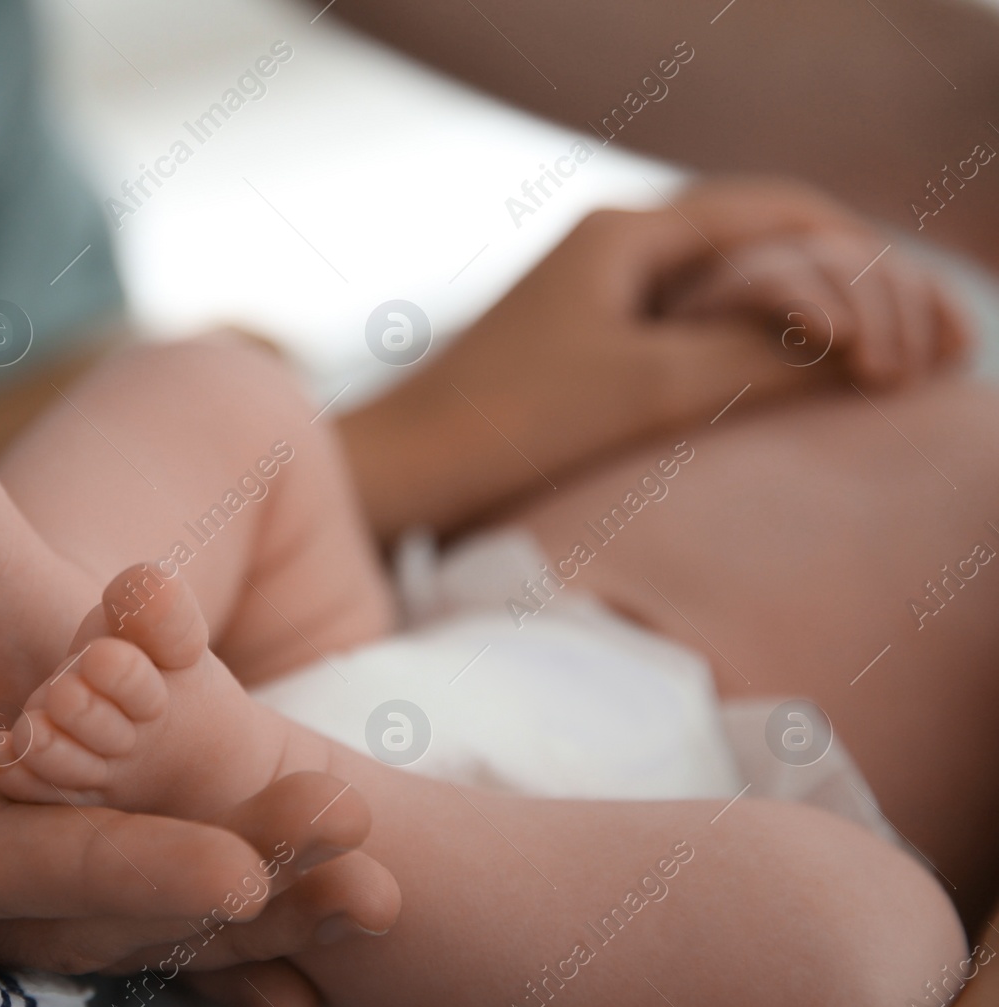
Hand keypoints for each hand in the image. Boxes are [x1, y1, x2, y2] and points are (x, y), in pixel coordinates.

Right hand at [0, 771, 401, 1006]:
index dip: (120, 870)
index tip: (244, 871)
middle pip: (83, 890)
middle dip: (229, 891)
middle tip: (368, 879)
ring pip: (113, 866)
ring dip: (245, 879)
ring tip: (370, 875)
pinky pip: (101, 816)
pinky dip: (195, 837)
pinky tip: (292, 874)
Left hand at [342, 177, 938, 536]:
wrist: (403, 471)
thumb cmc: (505, 424)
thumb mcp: (644, 388)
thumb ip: (753, 357)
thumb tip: (854, 346)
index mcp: (627, 234)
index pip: (777, 212)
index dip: (862, 258)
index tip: (917, 320)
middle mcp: (618, 248)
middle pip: (766, 243)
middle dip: (852, 289)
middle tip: (927, 354)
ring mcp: (605, 295)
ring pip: (737, 290)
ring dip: (810, 324)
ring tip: (883, 377)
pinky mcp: (593, 345)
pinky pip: (700, 331)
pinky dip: (758, 352)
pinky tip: (801, 387)